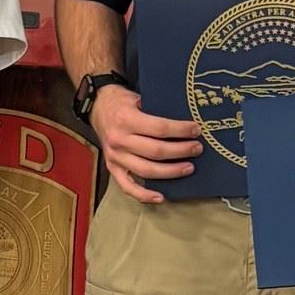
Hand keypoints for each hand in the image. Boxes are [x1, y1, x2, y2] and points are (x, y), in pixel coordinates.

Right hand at [89, 84, 200, 203]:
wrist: (98, 107)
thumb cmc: (122, 102)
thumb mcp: (138, 97)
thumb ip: (157, 109)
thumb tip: (185, 122)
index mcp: (126, 119)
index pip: (160, 129)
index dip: (181, 130)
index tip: (196, 130)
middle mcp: (119, 140)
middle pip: (156, 151)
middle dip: (181, 151)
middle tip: (197, 149)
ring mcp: (115, 157)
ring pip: (146, 170)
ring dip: (171, 172)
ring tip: (189, 167)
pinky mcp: (112, 168)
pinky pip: (127, 186)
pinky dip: (144, 195)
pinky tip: (161, 197)